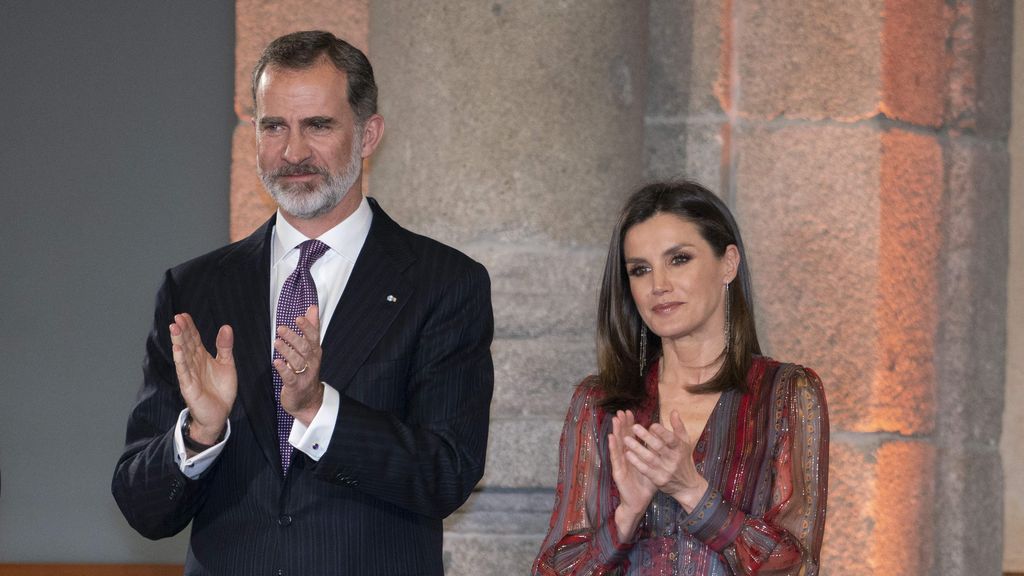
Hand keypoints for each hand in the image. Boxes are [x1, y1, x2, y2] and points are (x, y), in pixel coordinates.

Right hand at [169, 313, 235, 444]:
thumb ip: (225, 346)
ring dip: (178, 341)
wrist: (219, 414)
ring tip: (173, 328)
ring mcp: (190, 375)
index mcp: (202, 358)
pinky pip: (184, 371)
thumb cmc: (221, 390)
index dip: (189, 327)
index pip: (193, 339)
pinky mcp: (189, 386)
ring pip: (183, 355)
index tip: (184, 315)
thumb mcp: (227, 364)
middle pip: (186, 344)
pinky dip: (181, 360)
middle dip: (182, 331)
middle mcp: (194, 364)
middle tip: (177, 317)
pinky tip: (177, 349)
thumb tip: (226, 327)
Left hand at [273, 305, 323, 425]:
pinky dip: (284, 369)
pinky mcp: (296, 386)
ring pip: (297, 361)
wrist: (309, 399)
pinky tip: (277, 363)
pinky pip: (290, 377)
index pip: (313, 336)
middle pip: (304, 347)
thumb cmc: (307, 370)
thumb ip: (311, 327)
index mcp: (314, 351)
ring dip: (287, 351)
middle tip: (281, 328)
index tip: (299, 318)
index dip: (307, 327)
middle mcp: (312, 362)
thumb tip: (312, 307)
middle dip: (294, 337)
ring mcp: (305, 374)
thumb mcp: (311, 348)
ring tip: (277, 342)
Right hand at [608, 409, 656, 541]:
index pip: (632, 436)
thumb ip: (657, 453)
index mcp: (634, 455)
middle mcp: (626, 457)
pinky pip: (615, 458)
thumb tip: (664, 440)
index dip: (630, 424)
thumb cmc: (646, 484)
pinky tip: (611, 438)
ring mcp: (621, 464)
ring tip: (615, 419)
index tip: (630, 412)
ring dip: (616, 432)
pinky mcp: (618, 472)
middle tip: (621, 411)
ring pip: (618, 445)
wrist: (638, 502)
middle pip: (623, 437)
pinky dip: (613, 447)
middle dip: (622, 424)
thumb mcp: (654, 466)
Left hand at [623, 410, 708, 511]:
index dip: (662, 432)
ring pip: (650, 458)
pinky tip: (627, 454)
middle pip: (659, 447)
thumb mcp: (685, 443)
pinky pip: (645, 470)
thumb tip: (673, 411)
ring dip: (637, 448)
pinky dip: (636, 462)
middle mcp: (673, 460)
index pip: (672, 439)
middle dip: (646, 437)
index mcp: (680, 448)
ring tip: (625, 439)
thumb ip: (678, 427)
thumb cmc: (684, 459)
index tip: (652, 424)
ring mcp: (665, 470)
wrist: (687, 485)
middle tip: (634, 427)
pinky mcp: (658, 480)